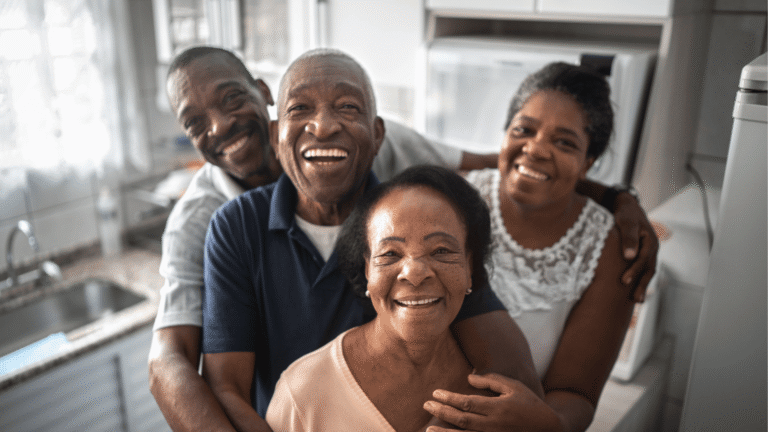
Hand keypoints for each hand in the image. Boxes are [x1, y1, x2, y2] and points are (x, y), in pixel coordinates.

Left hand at [423, 373, 562, 431]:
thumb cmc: (530, 405)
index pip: (467, 402)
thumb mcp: (514, 387)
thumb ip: (491, 381)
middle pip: (461, 419)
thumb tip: (468, 378)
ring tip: (429, 429)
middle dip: (441, 413)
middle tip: (426, 406)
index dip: (449, 398)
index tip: (435, 393)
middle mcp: (494, 425)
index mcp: (498, 408)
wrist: (549, 430)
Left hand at [612, 192, 658, 301]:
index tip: (624, 281)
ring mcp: (649, 253)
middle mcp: (652, 249)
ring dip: (642, 285)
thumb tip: (629, 256)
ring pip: (648, 271)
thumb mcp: (626, 222)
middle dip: (642, 284)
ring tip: (636, 301)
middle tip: (635, 299)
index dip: (634, 271)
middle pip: (649, 269)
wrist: (628, 207)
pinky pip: (644, 270)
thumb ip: (628, 237)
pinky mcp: (643, 255)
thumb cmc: (626, 214)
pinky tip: (632, 290)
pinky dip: (640, 280)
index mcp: (650, 241)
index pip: (642, 259)